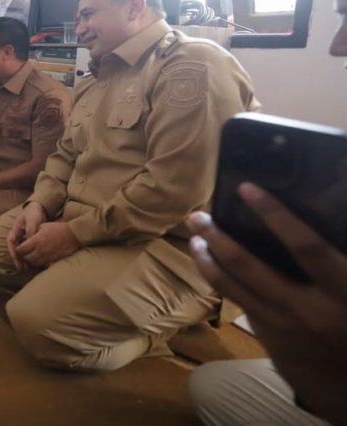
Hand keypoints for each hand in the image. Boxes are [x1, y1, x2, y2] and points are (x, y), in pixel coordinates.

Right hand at [7, 202, 47, 269]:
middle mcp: (17, 235)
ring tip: (28, 268)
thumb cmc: (34, 213)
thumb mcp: (32, 221)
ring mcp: (23, 238)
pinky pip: (28, 250)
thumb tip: (30, 244)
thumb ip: (31, 231)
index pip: (10, 242)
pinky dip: (29, 255)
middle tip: (22, 268)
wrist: (40, 208)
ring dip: (23, 259)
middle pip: (15, 249)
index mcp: (15, 229)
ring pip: (21, 251)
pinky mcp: (29, 240)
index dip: (12, 251)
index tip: (16, 258)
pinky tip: (34, 261)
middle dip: (17, 259)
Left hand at [16, 220, 79, 268]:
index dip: (19, 249)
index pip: (21, 249)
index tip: (20, 248)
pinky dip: (41, 263)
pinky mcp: (53, 261)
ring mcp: (47, 257)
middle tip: (25, 253)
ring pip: (34, 263)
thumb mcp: (42, 226)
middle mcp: (40, 250)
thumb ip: (32, 231)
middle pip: (27, 258)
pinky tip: (41, 260)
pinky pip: (43, 265)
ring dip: (32, 261)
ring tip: (32, 257)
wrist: (73, 234)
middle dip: (24, 256)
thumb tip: (25, 237)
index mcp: (36, 241)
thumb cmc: (57, 228)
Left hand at [188, 182, 346, 423]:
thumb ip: (336, 260)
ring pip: (234, 289)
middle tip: (198, 216)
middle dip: (219, 239)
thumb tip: (316, 220)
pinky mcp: (272, 341)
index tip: (247, 188)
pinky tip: (210, 266)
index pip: (305, 246)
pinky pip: (239, 305)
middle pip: (250, 267)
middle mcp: (307, 310)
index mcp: (341, 291)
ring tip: (195, 239)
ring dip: (208, 261)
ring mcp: (285, 327)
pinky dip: (221, 283)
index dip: (275, 214)